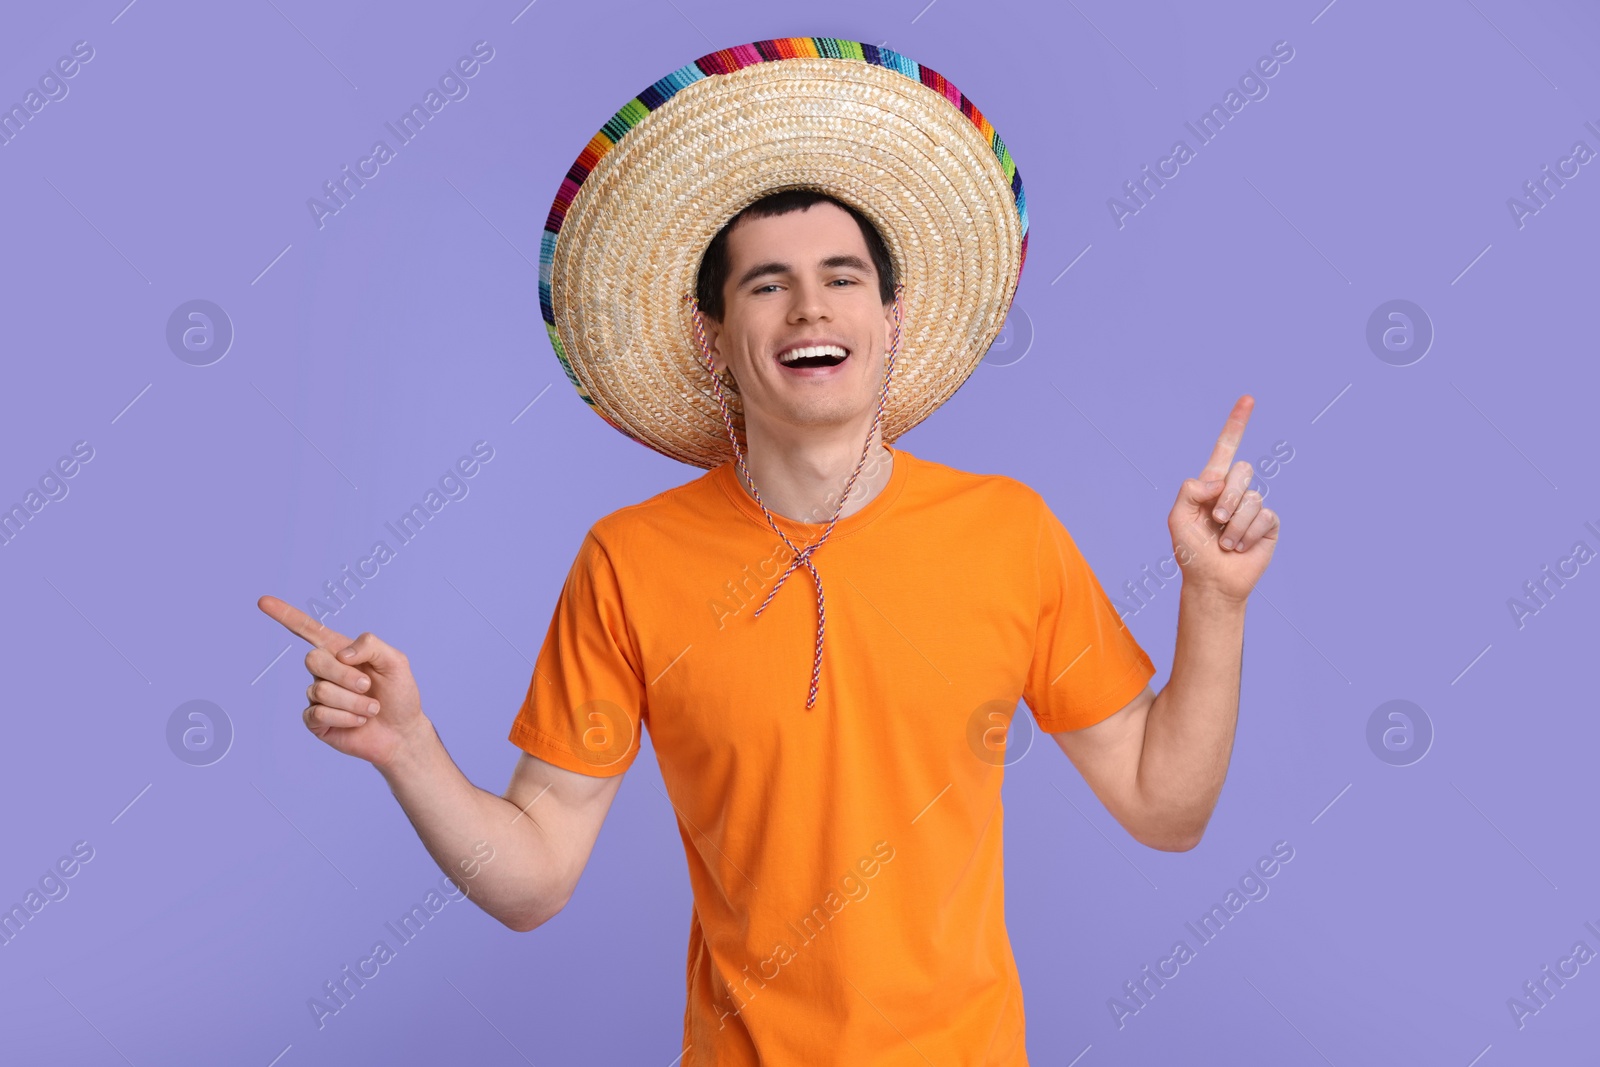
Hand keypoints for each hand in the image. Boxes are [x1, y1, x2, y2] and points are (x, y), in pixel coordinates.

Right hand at [256, 595, 428, 769]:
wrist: (402, 732)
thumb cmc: (399, 694)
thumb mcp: (396, 662)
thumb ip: (371, 645)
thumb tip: (340, 654)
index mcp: (341, 651)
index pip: (308, 630)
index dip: (285, 615)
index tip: (263, 601)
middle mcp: (325, 671)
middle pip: (313, 659)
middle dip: (344, 674)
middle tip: (368, 686)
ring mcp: (318, 696)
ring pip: (322, 690)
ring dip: (354, 701)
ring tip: (372, 708)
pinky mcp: (316, 720)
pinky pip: (319, 713)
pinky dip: (346, 717)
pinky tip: (358, 721)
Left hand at [1168, 395, 1279, 601]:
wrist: (1211, 582)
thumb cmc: (1191, 552)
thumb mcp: (1178, 518)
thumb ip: (1190, 490)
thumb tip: (1220, 479)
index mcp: (1212, 484)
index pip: (1226, 449)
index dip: (1237, 424)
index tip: (1248, 398)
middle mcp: (1235, 491)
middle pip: (1242, 470)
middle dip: (1227, 496)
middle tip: (1215, 520)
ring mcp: (1253, 507)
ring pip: (1252, 497)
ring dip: (1234, 524)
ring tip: (1225, 543)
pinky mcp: (1268, 524)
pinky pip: (1264, 516)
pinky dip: (1247, 534)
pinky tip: (1239, 547)